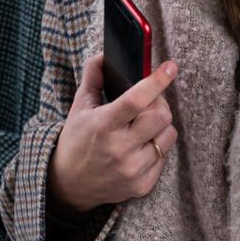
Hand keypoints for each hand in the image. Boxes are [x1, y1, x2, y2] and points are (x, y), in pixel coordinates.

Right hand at [48, 54, 179, 213]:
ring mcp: (133, 170)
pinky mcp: (143, 185)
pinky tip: (140, 146)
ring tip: (144, 125)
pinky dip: (156, 146)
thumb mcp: (79, 107)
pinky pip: (164, 156)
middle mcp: (120, 149)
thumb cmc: (76, 141)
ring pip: (168, 135)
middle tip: (150, 100)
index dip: (157, 81)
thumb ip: (93, 77)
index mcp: (103, 126)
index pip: (137, 100)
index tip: (170, 67)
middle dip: (159, 102)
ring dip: (160, 125)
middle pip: (162, 116)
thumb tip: (105, 55)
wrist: (68, 185)